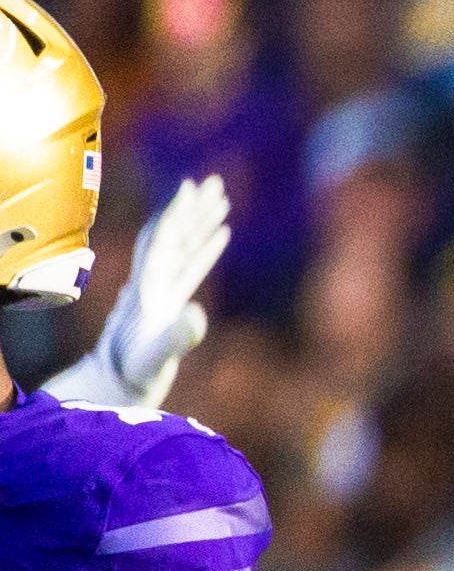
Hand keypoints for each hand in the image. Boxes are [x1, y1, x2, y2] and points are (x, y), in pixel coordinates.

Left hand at [62, 173, 224, 416]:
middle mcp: (152, 283)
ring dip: (200, 221)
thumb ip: (176, 337)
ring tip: (222, 199)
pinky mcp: (169, 302)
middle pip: (172, 235)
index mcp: (148, 288)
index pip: (163, 242)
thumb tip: (197, 314)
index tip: (191, 189)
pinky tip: (222, 235)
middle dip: (192, 209)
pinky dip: (206, 247)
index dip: (177, 215)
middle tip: (214, 183)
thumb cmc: (135, 375)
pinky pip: (191, 266)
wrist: (115, 387)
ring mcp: (160, 291)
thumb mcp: (156, 358)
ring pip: (182, 246)